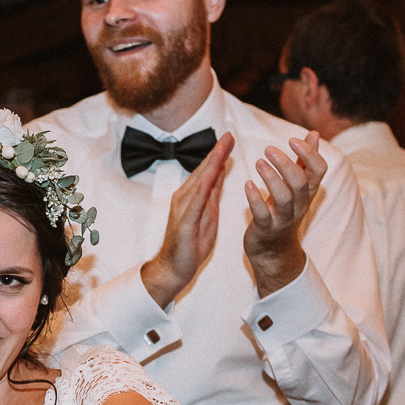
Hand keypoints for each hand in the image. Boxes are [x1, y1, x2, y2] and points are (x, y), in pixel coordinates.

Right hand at [141, 133, 234, 307]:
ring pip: (199, 183)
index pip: (207, 171)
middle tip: (228, 135)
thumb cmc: (191, 244)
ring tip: (221, 149)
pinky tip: (208, 177)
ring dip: (210, 165)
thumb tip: (220, 173)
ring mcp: (183, 210)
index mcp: (192, 196)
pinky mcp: (184, 223)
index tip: (229, 137)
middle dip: (216, 153)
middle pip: (202, 171)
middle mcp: (185, 198)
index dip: (218, 154)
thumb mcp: (208, 214)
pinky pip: (194, 204)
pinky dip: (201, 189)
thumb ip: (212, 193)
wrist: (174, 268)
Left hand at [241, 133, 326, 295]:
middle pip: (300, 183)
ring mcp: (283, 217)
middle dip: (286, 164)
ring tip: (258, 162)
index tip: (292, 139)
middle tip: (268, 149)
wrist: (274, 248)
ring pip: (283, 197)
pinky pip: (262, 213)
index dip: (310, 153)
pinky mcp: (266, 227)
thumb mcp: (298, 186)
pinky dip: (255, 198)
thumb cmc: (284, 210)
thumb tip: (315, 134)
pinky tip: (247, 184)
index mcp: (308, 191)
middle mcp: (299, 204)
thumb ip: (305, 160)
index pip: (319, 170)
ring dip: (270, 178)